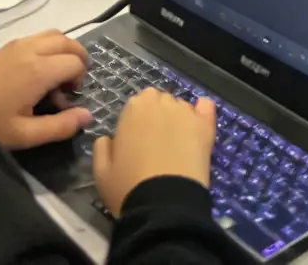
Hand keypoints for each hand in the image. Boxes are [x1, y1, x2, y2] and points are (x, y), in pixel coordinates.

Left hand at [0, 30, 91, 148]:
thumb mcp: (26, 134)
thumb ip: (60, 126)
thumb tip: (88, 115)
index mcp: (38, 70)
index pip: (75, 62)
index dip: (79, 79)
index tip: (67, 99)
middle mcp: (30, 49)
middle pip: (68, 41)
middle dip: (77, 59)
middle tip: (69, 85)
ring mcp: (17, 44)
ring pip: (53, 34)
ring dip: (63, 50)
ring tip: (55, 77)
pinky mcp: (7, 45)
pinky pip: (38, 36)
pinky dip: (48, 47)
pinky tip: (37, 72)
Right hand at [93, 89, 215, 217]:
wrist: (164, 206)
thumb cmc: (128, 187)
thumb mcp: (101, 172)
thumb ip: (102, 146)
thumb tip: (109, 139)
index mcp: (133, 107)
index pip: (136, 107)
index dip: (137, 126)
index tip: (137, 146)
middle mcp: (159, 101)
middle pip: (159, 104)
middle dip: (157, 120)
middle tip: (155, 149)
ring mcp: (185, 112)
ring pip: (180, 109)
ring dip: (178, 121)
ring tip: (177, 149)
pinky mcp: (205, 126)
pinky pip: (205, 108)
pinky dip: (202, 112)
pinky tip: (199, 124)